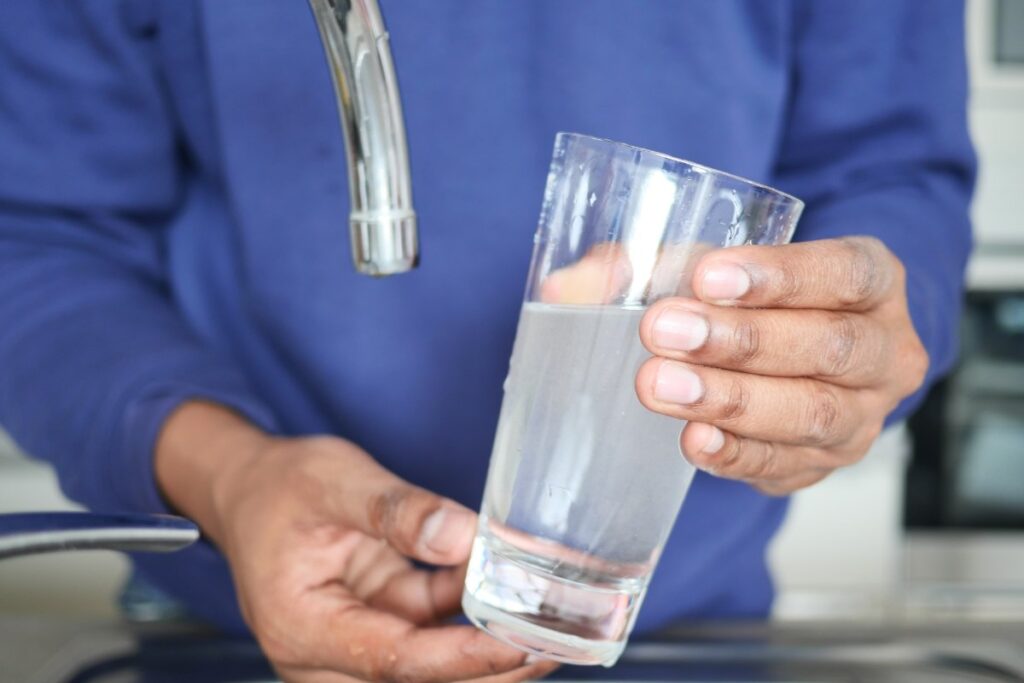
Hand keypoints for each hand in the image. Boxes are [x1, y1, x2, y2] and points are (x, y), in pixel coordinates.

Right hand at [156, 403, 556, 682]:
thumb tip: (462, 537)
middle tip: (558, 641)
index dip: (462, 657)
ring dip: (490, 645)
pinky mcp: (376, 629)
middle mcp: (324, 657)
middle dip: (491, 664)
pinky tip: (513, 597)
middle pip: (419, 678)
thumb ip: (397, 510)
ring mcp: (351, 648)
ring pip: (431, 663)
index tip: (520, 645)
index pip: (393, 659)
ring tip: (553, 625)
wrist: (249, 490)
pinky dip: (471, 616)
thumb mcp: (334, 480)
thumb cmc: (279, 487)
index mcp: (302, 627)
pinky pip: (431, 632)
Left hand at [634, 237, 928, 494]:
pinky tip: (692, 439)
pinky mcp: (823, 463)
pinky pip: (784, 464)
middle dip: (741, 340)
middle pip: (829, 345)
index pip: (845, 273)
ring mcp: (862, 414)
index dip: (781, 275)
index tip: (708, 276)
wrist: (789, 358)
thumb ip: (652, 266)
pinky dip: (735, 454)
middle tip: (665, 330)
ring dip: (731, 399)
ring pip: (812, 410)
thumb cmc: (753, 301)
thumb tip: (579, 281)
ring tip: (661, 384)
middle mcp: (885, 349)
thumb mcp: (715, 266)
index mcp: (873, 281)